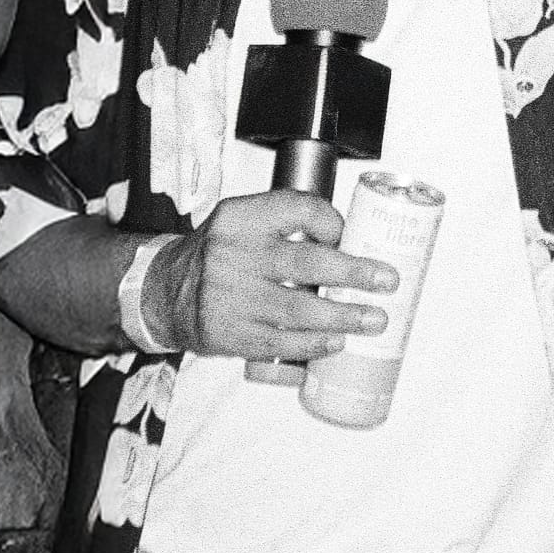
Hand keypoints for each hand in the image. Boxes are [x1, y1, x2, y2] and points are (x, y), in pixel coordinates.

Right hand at [149, 191, 398, 360]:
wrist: (166, 292)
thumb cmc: (221, 252)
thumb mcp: (244, 219)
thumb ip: (288, 220)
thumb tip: (353, 236)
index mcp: (242, 218)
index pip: (297, 208)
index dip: (331, 221)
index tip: (352, 234)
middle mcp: (236, 256)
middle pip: (306, 262)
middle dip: (354, 272)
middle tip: (388, 280)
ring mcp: (232, 299)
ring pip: (298, 309)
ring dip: (343, 316)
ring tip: (376, 319)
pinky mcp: (230, 334)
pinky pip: (279, 342)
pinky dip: (312, 344)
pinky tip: (337, 342)